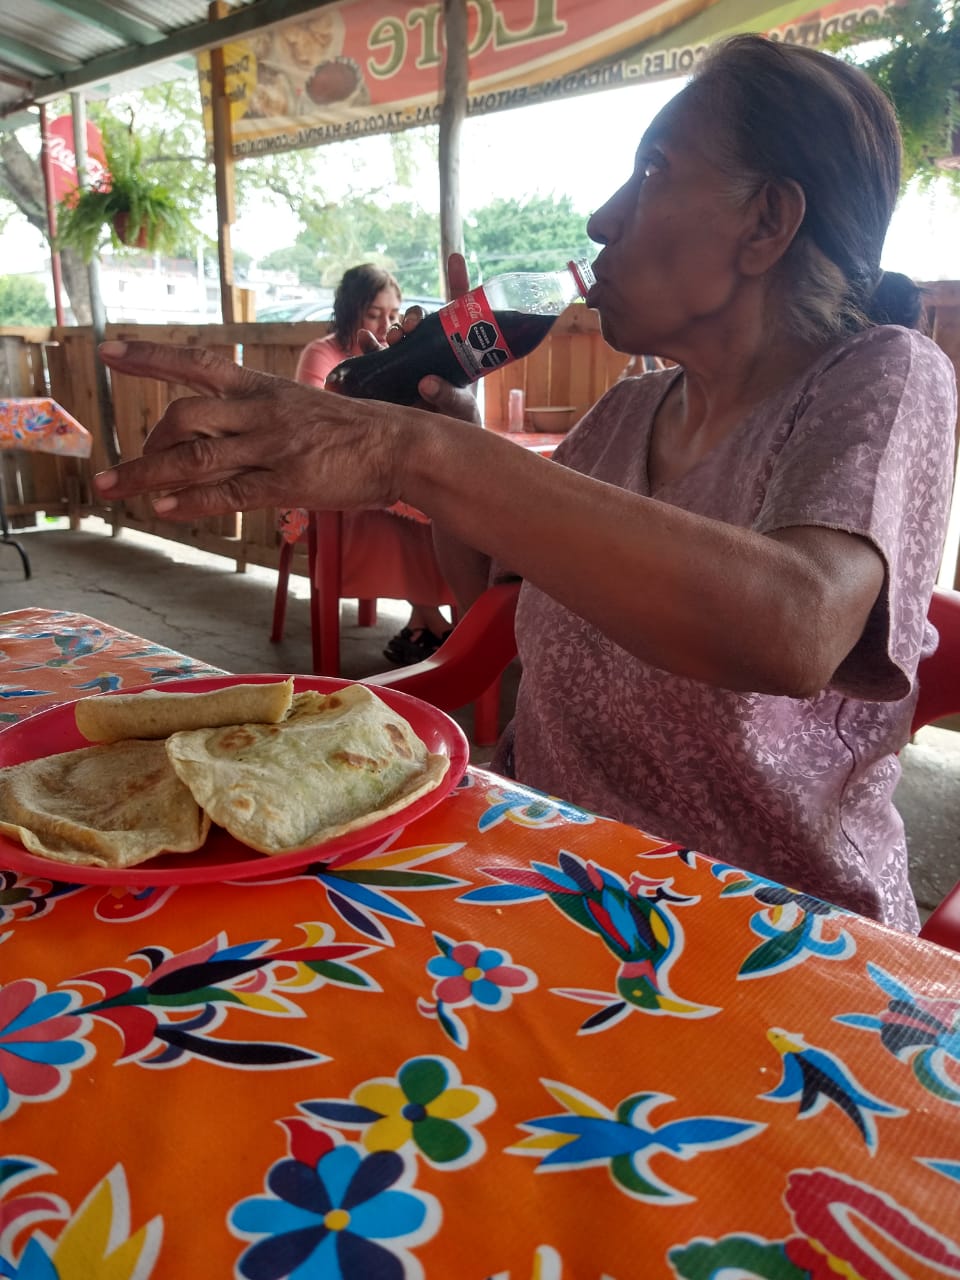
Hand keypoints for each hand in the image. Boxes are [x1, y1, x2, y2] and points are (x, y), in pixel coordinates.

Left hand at [94, 340, 413, 519]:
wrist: (401, 445)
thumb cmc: (356, 432)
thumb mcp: (303, 410)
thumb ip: (262, 421)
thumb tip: (223, 443)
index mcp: (263, 389)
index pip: (197, 364)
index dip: (149, 357)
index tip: (108, 351)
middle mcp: (259, 412)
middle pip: (183, 416)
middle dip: (146, 442)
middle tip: (128, 466)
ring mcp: (271, 446)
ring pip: (193, 457)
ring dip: (144, 473)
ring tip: (112, 487)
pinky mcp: (286, 481)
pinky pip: (226, 492)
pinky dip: (190, 501)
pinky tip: (164, 509)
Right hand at [337, 252, 480, 426]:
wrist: (438, 445)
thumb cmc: (458, 423)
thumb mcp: (461, 411)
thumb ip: (448, 397)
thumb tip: (427, 382)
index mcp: (458, 351)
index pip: (460, 310)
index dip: (458, 281)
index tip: (454, 257)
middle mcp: (432, 350)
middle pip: (424, 321)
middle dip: (415, 317)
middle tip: (412, 327)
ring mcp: (410, 361)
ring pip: (399, 334)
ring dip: (394, 329)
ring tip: (392, 337)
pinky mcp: (390, 375)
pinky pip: (376, 355)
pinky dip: (368, 345)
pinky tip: (363, 339)